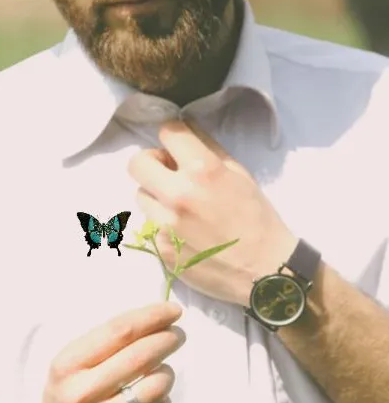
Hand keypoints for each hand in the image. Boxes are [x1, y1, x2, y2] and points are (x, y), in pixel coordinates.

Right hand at [22, 303, 184, 402]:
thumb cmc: (70, 395)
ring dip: (167, 374)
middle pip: (140, 356)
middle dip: (168, 339)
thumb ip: (109, 343)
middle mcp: (82, 394)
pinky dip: (164, 402)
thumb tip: (160, 319)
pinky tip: (153, 401)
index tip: (173, 310)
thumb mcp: (73, 364)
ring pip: (156, 387)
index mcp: (68, 366)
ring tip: (161, 373)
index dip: (152, 317)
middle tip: (178, 335)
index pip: (119, 331)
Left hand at [128, 120, 296, 306]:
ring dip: (156, 196)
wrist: (265, 269)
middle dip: (152, 163)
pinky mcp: (161, 248)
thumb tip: (185, 135)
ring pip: (140, 195)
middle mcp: (178, 194)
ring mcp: (165, 224)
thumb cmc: (258, 219)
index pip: (167, 132)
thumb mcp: (240, 175)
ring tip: (180, 208)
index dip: (172, 137)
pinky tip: (185, 233)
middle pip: (137, 163)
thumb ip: (209, 151)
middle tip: (168, 174)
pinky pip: (150, 225)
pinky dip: (162, 224)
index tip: (177, 148)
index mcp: (203, 170)